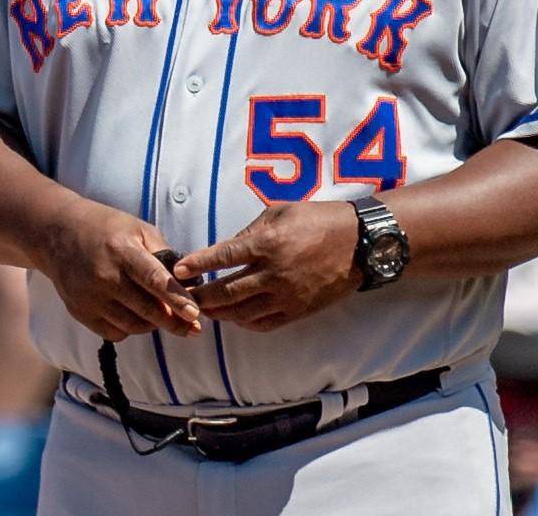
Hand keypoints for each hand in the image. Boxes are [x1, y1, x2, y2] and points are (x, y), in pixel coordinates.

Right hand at [37, 200, 199, 341]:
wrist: (57, 234)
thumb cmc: (105, 228)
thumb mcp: (137, 228)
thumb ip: (162, 254)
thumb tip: (188, 283)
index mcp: (121, 250)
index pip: (154, 280)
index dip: (176, 299)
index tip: (195, 314)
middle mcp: (104, 276)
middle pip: (147, 309)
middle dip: (174, 322)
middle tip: (192, 328)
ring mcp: (90, 297)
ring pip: (133, 325)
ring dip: (152, 325)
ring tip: (162, 316)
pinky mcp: (80, 311)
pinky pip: (114, 332)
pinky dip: (129, 328)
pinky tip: (134, 315)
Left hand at [174, 202, 362, 332]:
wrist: (360, 244)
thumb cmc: (317, 220)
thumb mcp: (279, 213)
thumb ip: (248, 232)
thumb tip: (223, 251)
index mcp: (267, 244)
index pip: (222, 257)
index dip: (197, 265)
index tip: (177, 271)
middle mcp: (274, 273)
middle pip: (226, 292)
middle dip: (200, 297)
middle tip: (182, 297)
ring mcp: (287, 296)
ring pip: (242, 313)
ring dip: (218, 313)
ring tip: (203, 309)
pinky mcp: (299, 311)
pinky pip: (264, 324)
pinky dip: (244, 322)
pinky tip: (234, 316)